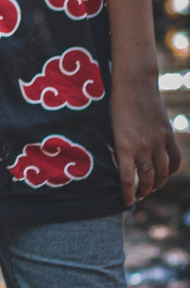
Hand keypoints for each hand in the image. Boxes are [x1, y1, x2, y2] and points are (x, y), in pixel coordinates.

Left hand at [112, 74, 181, 205]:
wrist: (134, 84)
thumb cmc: (117, 106)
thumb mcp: (112, 130)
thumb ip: (121, 149)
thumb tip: (124, 168)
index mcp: (124, 146)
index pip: (127, 178)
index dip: (127, 194)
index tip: (126, 203)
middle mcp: (142, 146)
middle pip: (148, 178)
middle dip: (144, 191)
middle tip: (140, 196)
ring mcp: (157, 141)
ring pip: (162, 171)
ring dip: (158, 183)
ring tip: (153, 188)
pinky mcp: (168, 134)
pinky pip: (174, 158)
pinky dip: (172, 169)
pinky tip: (166, 174)